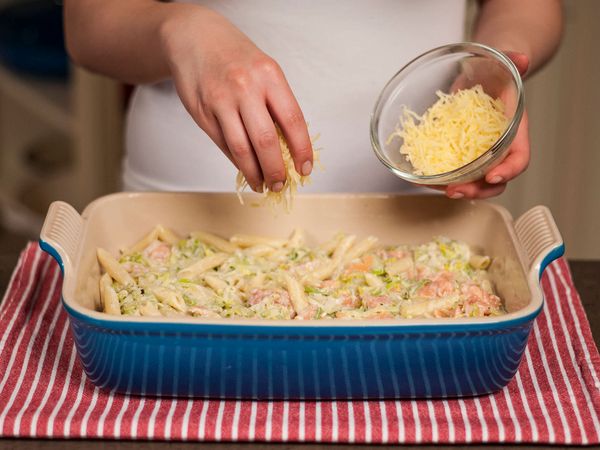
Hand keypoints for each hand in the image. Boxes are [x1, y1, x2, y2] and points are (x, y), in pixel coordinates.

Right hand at [159, 7, 312, 191]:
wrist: (193, 36)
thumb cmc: (235, 56)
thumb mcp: (264, 70)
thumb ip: (276, 104)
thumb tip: (290, 147)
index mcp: (269, 75)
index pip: (293, 120)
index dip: (302, 150)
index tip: (305, 169)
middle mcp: (245, 87)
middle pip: (266, 141)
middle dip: (276, 170)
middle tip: (281, 184)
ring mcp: (221, 100)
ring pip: (242, 149)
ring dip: (255, 173)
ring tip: (263, 185)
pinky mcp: (202, 112)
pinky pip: (223, 144)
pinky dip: (237, 161)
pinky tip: (246, 169)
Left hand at [440, 51, 530, 198]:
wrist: (483, 77)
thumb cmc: (497, 74)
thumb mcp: (504, 65)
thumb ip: (512, 61)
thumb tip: (521, 58)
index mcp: (515, 133)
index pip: (519, 159)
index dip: (509, 170)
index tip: (493, 176)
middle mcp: (498, 149)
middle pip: (495, 180)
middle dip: (478, 190)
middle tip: (458, 191)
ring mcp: (478, 155)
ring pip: (473, 181)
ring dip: (458, 189)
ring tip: (441, 189)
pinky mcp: (459, 154)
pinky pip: (453, 172)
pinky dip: (438, 178)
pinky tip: (422, 180)